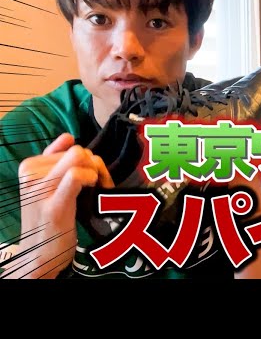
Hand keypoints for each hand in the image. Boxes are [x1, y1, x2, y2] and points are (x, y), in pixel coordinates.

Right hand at [10, 133, 112, 278]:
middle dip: (96, 166)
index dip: (88, 160)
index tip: (92, 177)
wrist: (38, 254)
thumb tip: (68, 136)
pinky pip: (76, 175)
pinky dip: (91, 178)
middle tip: (100, 185)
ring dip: (98, 173)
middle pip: (79, 151)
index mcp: (29, 166)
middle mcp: (30, 175)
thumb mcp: (46, 185)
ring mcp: (40, 190)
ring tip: (99, 190)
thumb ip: (55, 160)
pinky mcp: (54, 206)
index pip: (71, 146)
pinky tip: (94, 190)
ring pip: (79, 158)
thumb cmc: (48, 218)